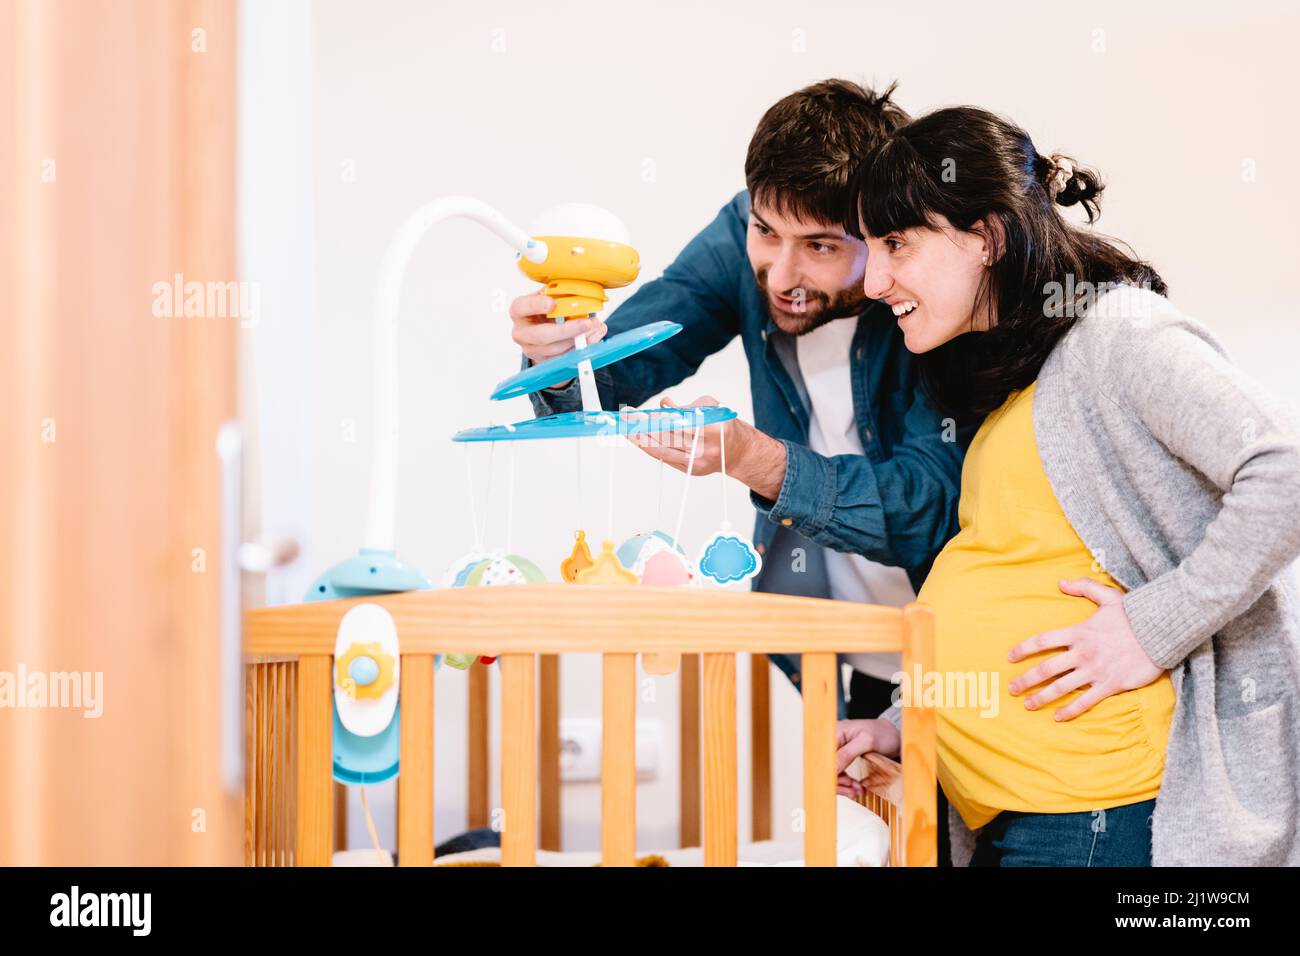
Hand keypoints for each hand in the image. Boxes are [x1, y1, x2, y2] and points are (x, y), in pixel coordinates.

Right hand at [509, 288, 607, 365]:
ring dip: (578, 340)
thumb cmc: (546, 308)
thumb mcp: (548, 295)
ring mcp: (531, 349)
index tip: (553, 302)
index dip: (537, 305)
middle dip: (567, 330)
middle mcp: (521, 332)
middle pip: (541, 335)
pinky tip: (594, 336)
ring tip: (595, 327)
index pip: (521, 307)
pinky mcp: (544, 360)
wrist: (544, 326)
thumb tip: (578, 293)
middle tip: (586, 323)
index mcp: (518, 311)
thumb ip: (558, 293)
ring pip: (555, 350)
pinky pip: (564, 358)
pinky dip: (581, 347)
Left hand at [627, 395, 786, 499]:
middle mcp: (705, 450)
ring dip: (640, 439)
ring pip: (663, 450)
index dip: (659, 418)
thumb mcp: (710, 407)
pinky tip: (635, 438)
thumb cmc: (723, 425)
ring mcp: (697, 464)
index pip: (681, 424)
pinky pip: (664, 458)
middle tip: (625, 416)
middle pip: (668, 438)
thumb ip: (686, 406)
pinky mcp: (690, 471)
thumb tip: (663, 405)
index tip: (640, 412)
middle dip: (643, 426)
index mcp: (714, 429)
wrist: (739, 453)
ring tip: (623, 428)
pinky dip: (649, 447)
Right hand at [834, 718, 900, 797]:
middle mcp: (832, 742)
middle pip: (826, 767)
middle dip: (839, 782)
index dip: (831, 772)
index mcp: (834, 732)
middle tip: (854, 789)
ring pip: (832, 774)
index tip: (845, 782)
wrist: (893, 736)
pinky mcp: (843, 761)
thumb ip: (847, 753)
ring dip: (844, 786)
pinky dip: (847, 785)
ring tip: (859, 790)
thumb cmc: (882, 733)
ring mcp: (837, 752)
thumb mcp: (867, 741)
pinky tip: (857, 788)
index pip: (824, 757)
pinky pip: (839, 776)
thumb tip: (833, 768)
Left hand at [1007, 578, 1165, 720]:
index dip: (1023, 649)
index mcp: (1078, 633)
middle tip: (1011, 688)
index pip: (1042, 641)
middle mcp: (1082, 653)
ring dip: (1042, 697)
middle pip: (1046, 669)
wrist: (1162, 633)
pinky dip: (1070, 710)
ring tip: (1027, 705)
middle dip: (1026, 679)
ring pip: (1061, 688)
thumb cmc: (1135, 615)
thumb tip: (1060, 582)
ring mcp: (1095, 671)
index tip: (1010, 657)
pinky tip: (1058, 717)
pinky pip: (1086, 701)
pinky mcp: (1110, 685)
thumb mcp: (1108, 596)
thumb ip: (1083, 587)